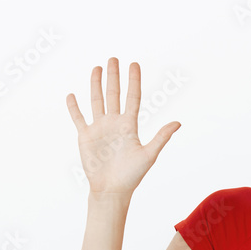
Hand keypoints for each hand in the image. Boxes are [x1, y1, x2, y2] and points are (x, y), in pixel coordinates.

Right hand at [66, 57, 180, 194]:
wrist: (111, 190)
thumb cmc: (132, 176)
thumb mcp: (149, 155)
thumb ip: (161, 137)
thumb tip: (178, 123)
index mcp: (129, 125)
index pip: (132, 98)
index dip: (133, 81)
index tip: (134, 64)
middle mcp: (114, 123)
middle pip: (114, 94)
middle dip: (114, 76)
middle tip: (113, 59)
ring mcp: (99, 129)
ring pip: (96, 101)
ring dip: (96, 84)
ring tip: (96, 68)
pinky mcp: (85, 137)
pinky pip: (78, 118)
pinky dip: (74, 107)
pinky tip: (72, 95)